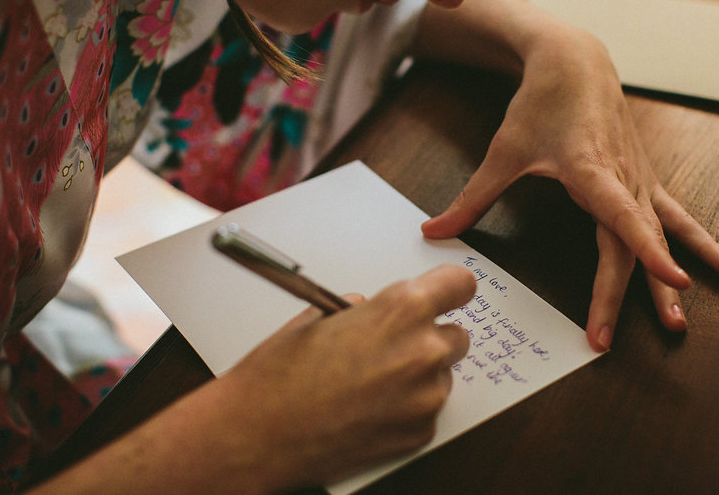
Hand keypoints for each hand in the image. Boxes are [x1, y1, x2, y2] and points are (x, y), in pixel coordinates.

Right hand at [212, 263, 475, 488]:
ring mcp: (426, 397)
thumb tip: (373, 310)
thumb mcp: (319, 316)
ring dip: (417, 376)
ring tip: (368, 383)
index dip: (449, 289)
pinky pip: (426, 411)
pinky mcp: (420, 434)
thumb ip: (363, 309)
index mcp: (402, 310)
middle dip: (428, 337)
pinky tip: (367, 409)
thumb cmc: (280, 373)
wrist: (257, 434)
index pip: (460, 284)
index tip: (445, 293)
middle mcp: (424, 351)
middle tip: (389, 347)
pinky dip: (405, 409)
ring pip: (441, 376)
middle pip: (456, 335)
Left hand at [420, 0, 718, 352]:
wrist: (576, 61)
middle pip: (627, 244)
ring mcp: (639, 179)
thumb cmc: (540, 103)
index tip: (670, 279)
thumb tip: (432, 233)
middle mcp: (623, 177)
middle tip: (606, 340)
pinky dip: (699, 243)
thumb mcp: (503, 151)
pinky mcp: (645, 180)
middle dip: (624, 294)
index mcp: (591, 168)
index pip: (622, 215)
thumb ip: (472, 197)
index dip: (646, 248)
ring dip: (667, 281)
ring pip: (659, 236)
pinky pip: (676, 217)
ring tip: (680, 323)